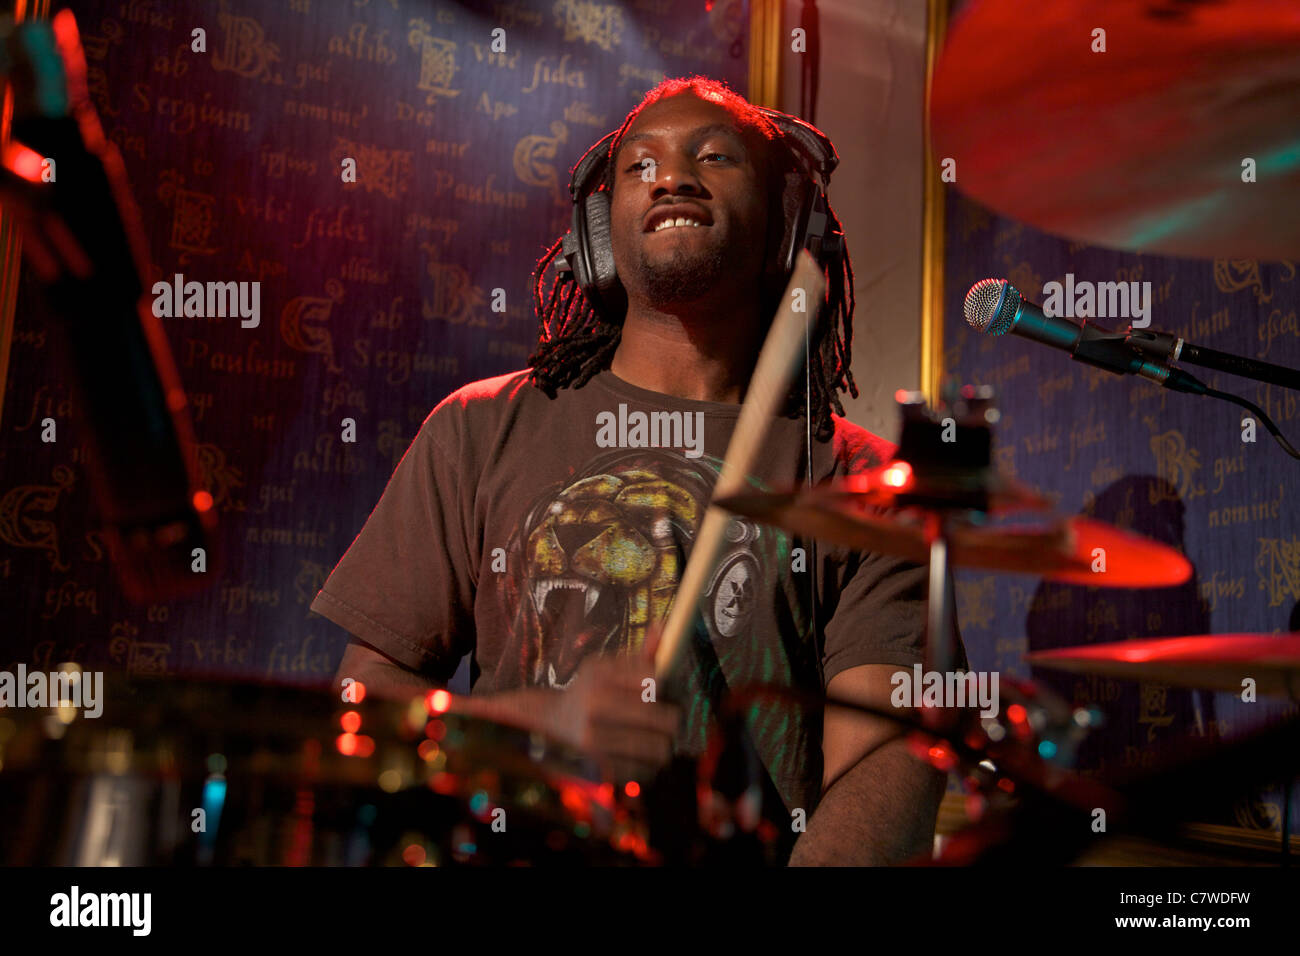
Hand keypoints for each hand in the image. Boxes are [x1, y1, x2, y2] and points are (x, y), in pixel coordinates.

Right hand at [546, 652, 679, 783]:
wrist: (552, 721)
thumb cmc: (588, 689)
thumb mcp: (606, 666)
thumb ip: (639, 655)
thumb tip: (662, 626)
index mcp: (600, 681)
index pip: (655, 681)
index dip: (664, 685)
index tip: (658, 688)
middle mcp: (595, 711)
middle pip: (665, 718)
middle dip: (671, 717)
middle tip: (666, 717)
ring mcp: (597, 743)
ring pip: (660, 749)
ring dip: (663, 743)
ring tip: (655, 736)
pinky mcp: (601, 768)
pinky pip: (647, 771)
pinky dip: (649, 763)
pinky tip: (639, 753)